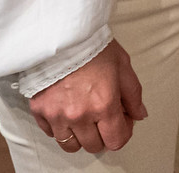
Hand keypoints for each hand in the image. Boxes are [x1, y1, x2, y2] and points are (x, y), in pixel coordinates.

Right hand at [28, 40, 147, 154]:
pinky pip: (50, 133)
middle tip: (103, 117)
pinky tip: (67, 111)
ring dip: (80, 136)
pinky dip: (60, 127)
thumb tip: (139, 114)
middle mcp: (80, 115)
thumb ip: (133, 95)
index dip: (123, 132)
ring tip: (84, 118)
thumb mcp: (123, 66)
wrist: (62, 33)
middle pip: (94, 146)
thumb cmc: (92, 45)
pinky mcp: (39, 110)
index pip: (116, 140)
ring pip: (70, 145)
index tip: (122, 121)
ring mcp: (57, 115)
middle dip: (103, 135)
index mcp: (104, 104)